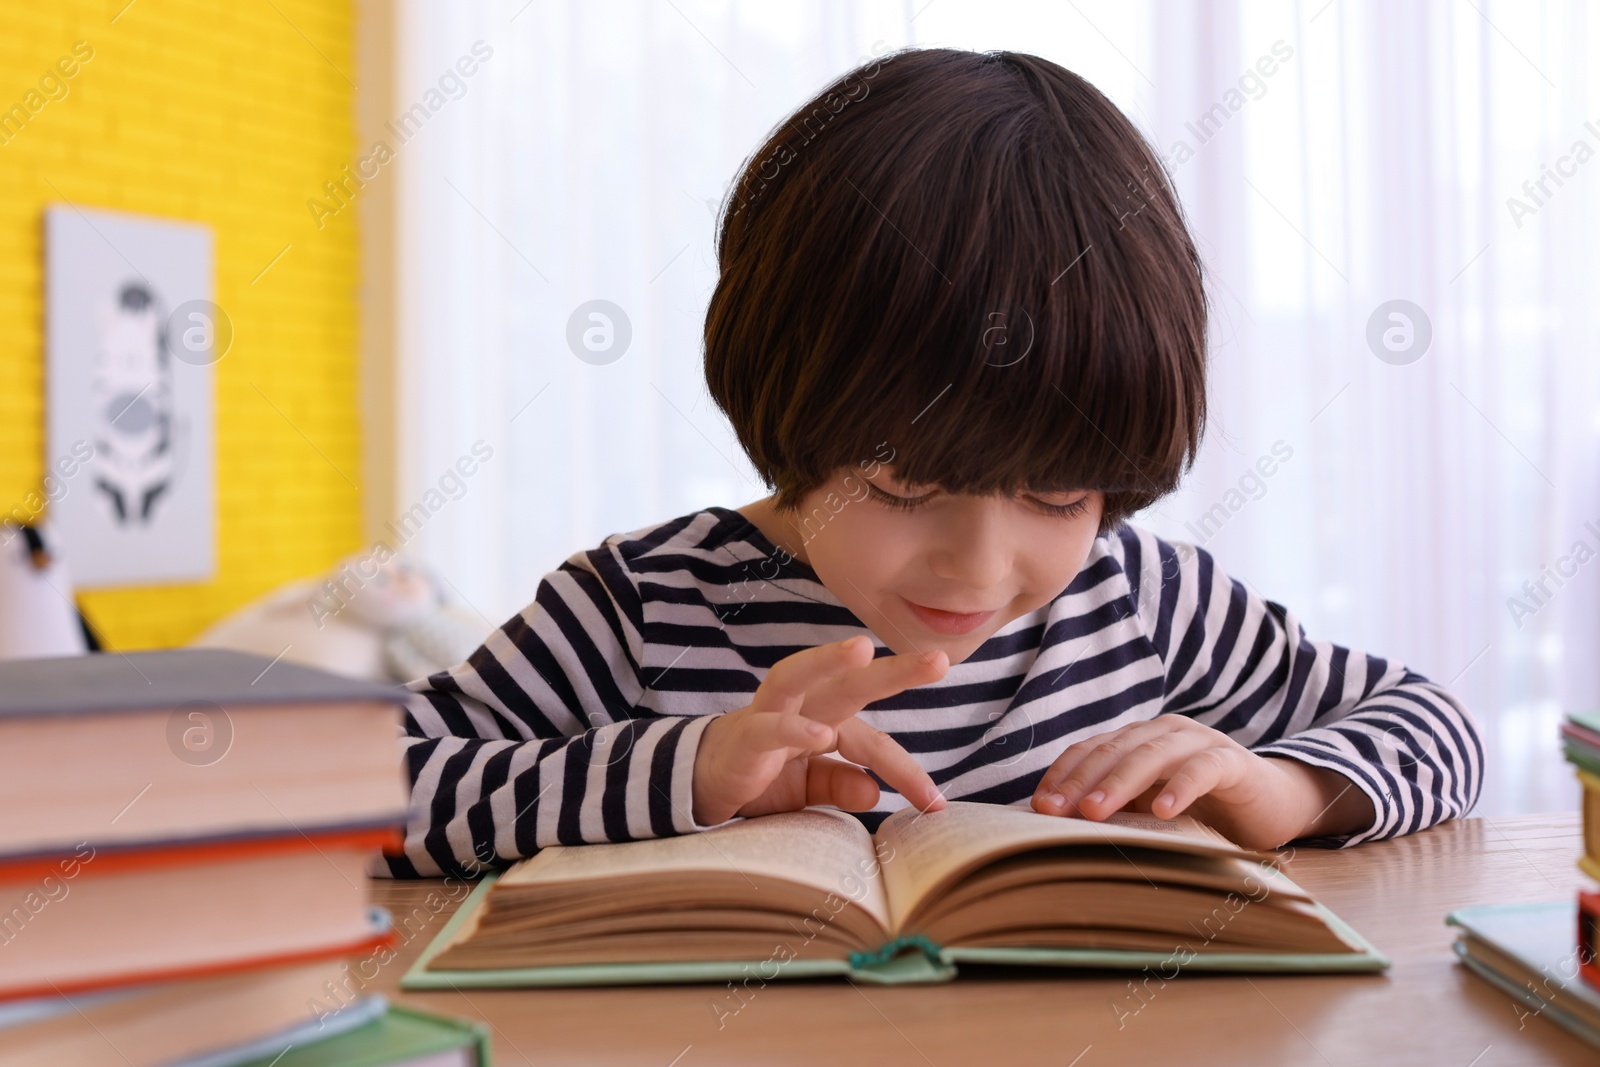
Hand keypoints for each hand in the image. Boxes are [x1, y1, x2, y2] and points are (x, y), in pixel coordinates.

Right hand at [691, 636, 948, 825]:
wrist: (699, 785)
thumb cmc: (760, 778)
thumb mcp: (806, 789)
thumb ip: (838, 785)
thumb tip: (874, 792)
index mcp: (825, 722)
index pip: (873, 742)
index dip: (905, 770)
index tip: (936, 804)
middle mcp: (802, 708)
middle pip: (850, 684)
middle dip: (893, 671)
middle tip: (938, 660)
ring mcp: (769, 715)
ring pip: (800, 678)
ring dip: (830, 661)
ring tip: (864, 650)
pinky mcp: (743, 736)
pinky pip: (770, 727)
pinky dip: (794, 729)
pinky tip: (821, 734)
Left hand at [1029, 716, 1373, 848]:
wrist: (1273, 804)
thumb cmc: (1204, 809)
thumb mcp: (1151, 808)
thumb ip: (1117, 807)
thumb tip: (1060, 827)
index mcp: (1138, 739)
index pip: (1090, 749)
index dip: (1063, 774)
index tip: (1038, 805)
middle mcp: (1163, 732)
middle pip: (1113, 750)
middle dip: (1081, 781)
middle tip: (1055, 812)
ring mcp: (1198, 742)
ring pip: (1151, 755)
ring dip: (1119, 783)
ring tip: (1095, 813)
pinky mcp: (1232, 761)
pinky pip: (1202, 769)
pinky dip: (1180, 788)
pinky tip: (1162, 811)